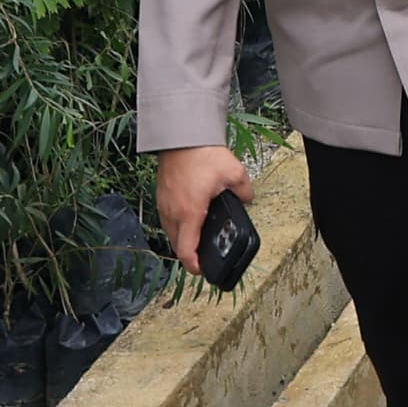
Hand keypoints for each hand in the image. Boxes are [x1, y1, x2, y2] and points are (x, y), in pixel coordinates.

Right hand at [153, 142, 255, 277]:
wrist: (181, 136)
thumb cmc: (202, 153)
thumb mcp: (235, 173)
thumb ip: (244, 191)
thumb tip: (247, 199)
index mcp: (190, 213)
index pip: (187, 252)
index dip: (195, 266)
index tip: (204, 271)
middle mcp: (173, 213)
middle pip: (178, 246)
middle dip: (191, 255)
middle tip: (206, 256)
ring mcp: (164, 205)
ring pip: (171, 233)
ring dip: (183, 240)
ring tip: (199, 239)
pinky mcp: (161, 197)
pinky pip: (167, 220)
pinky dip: (178, 226)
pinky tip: (191, 219)